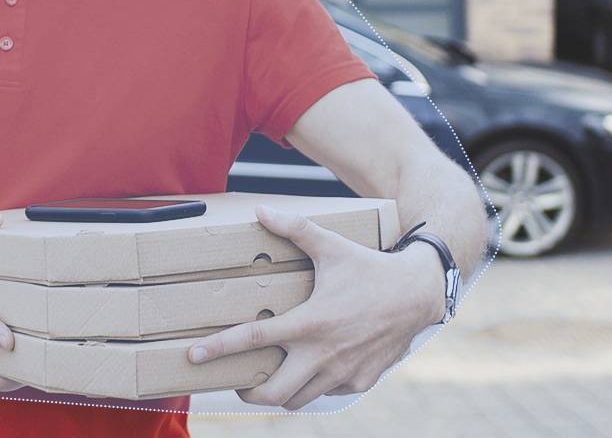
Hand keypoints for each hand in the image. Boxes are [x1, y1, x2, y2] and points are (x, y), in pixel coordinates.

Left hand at [187, 204, 445, 409]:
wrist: (417, 294)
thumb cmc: (369, 267)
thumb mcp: (330, 244)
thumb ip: (293, 228)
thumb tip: (260, 212)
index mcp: (310, 322)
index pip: (254, 339)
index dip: (220, 348)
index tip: (194, 355)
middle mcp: (323, 354)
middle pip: (273, 392)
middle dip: (249, 391)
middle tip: (236, 380)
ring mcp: (343, 373)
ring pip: (299, 399)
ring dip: (279, 393)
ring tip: (267, 378)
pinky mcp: (360, 382)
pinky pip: (326, 393)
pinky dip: (311, 388)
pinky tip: (306, 370)